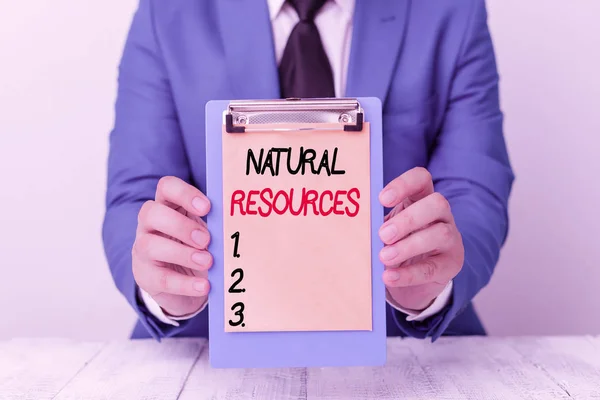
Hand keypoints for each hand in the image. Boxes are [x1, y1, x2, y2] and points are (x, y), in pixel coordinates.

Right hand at [132, 176, 211, 316]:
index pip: (166, 187)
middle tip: (206, 240)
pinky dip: (184, 283)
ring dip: (182, 253)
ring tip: (208, 261)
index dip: (184, 193)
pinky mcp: (145, 277)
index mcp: (167, 206)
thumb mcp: (206, 232)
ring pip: (150, 245)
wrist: (185, 288)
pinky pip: (160, 278)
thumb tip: (237, 220)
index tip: (207, 208)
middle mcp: (149, 225)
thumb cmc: (197, 250)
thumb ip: (216, 224)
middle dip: (180, 225)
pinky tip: (204, 285)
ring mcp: (142, 250)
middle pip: (152, 213)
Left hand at [378, 167, 463, 311]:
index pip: (421, 179)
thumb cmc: (395, 246)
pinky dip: (408, 274)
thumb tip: (354, 224)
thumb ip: (375, 224)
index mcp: (422, 198)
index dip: (404, 184)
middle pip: (437, 204)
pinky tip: (389, 276)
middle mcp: (441, 215)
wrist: (413, 282)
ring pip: (440, 234)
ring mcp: (451, 238)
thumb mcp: (385, 231)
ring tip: (384, 257)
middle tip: (383, 234)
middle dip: (409, 219)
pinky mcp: (451, 264)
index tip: (381, 199)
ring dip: (408, 246)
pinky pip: (433, 267)